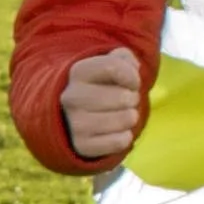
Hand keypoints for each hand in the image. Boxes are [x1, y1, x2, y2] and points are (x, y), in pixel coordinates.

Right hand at [57, 47, 144, 164]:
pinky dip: (124, 137)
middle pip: (124, 97)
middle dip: (133, 99)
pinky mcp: (82, 145)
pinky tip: (114, 131)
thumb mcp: (108, 64)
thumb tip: (133, 68)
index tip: (131, 82)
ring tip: (120, 115)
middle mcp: (72, 97)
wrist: (70, 115)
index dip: (132, 75)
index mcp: (78, 72)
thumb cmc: (99, 86)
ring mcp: (75, 123)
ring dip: (130, 118)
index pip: (114, 67)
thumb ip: (124, 58)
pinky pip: (121, 141)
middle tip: (124, 101)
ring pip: (126, 119)